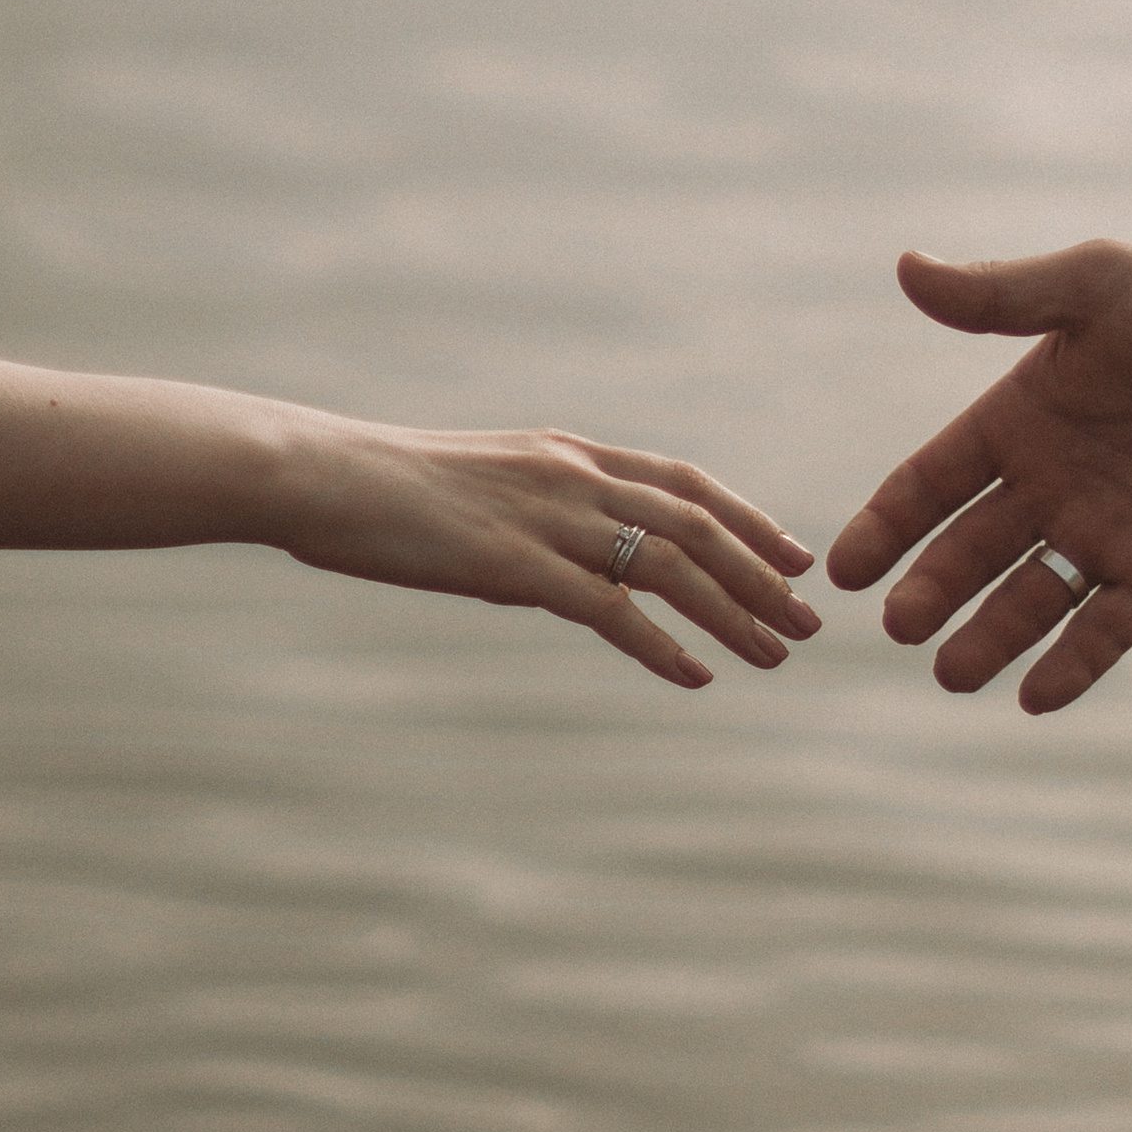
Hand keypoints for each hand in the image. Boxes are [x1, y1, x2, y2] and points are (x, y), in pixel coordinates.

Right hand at [280, 423, 820, 691]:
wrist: (321, 475)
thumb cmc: (387, 491)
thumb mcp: (485, 494)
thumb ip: (542, 525)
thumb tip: (577, 580)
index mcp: (568, 454)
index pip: (684, 481)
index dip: (747, 518)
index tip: (796, 554)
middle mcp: (572, 477)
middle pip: (695, 525)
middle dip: (760, 574)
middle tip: (809, 620)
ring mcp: (546, 518)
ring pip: (668, 567)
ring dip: (731, 614)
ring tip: (775, 656)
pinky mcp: (513, 564)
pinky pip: (607, 609)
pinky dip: (661, 645)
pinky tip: (696, 676)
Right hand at [826, 243, 1131, 713]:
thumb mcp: (1094, 289)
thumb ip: (1001, 295)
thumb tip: (907, 268)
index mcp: (1021, 419)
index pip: (933, 482)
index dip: (887, 524)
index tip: (844, 569)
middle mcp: (1053, 483)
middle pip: (970, 551)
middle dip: (930, 591)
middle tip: (898, 628)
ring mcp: (1107, 531)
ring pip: (1029, 599)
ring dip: (987, 638)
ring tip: (949, 674)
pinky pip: (1108, 628)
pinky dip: (1073, 664)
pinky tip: (1036, 696)